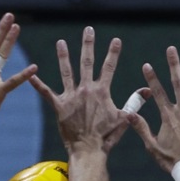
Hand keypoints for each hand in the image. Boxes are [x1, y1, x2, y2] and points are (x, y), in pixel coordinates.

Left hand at [29, 26, 129, 153]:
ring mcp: (71, 97)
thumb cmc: (106, 136)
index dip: (113, 53)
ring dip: (63, 56)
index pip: (109, 67)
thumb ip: (134, 102)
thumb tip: (148, 90)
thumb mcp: (123, 118)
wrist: (88, 150)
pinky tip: (30, 75)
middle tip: (88, 30)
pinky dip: (38, 84)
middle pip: (87, 62)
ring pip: (66, 72)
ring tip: (60, 43)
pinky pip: (46, 93)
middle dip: (88, 45)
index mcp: (101, 92)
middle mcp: (86, 90)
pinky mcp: (59, 106)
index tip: (116, 40)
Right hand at [129, 47, 179, 171]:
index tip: (146, 64)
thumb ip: (141, 128)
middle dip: (174, 65)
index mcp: (169, 116)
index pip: (158, 93)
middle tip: (171, 49)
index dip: (151, 78)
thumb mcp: (152, 146)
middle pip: (178, 83)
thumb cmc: (171, 160)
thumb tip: (129, 114)